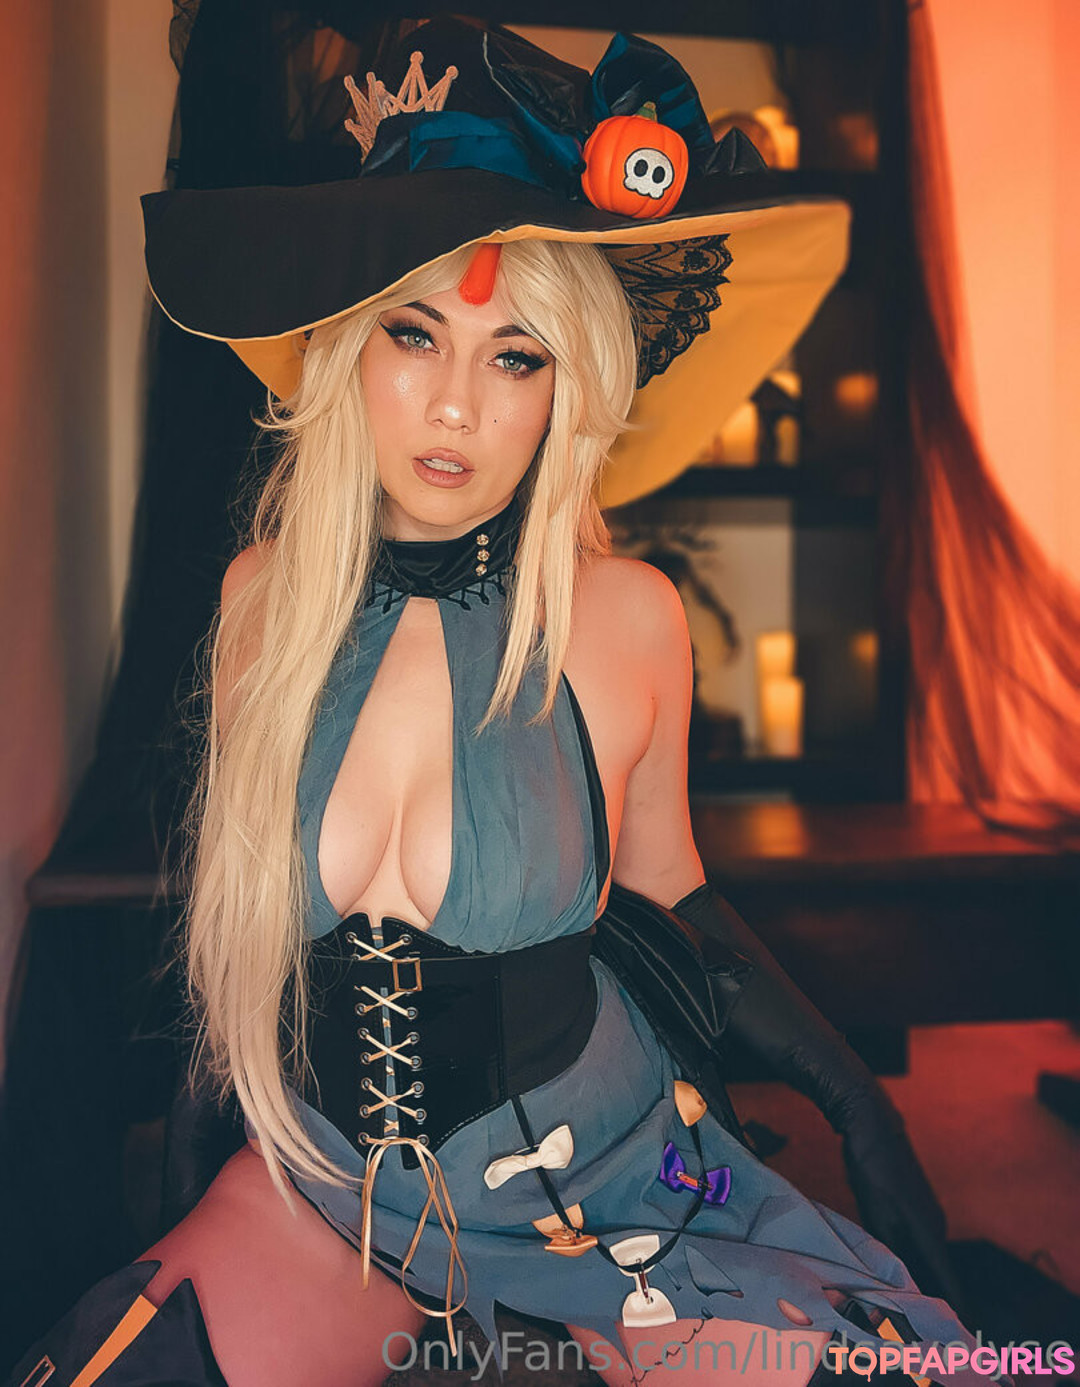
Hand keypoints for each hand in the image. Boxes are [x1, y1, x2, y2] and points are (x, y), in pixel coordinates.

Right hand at [671, 884, 968, 1313]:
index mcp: (819, 1073)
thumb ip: (733, 1123)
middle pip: (889, 1157)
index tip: (900, 1251)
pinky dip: (886, 1177)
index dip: (885, 1202)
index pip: (866, 1151)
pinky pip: (868, 1130)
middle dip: (913, 1220)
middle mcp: (839, 1070)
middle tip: (937, 1278)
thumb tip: (741, 1175)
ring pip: (889, 1149)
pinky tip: (901, 1217)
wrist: (683, 947)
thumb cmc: (691, 1002)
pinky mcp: (827, 1058)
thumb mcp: (711, 1081)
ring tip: (935, 1265)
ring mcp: (838, 1062)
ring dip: (912, 1210)